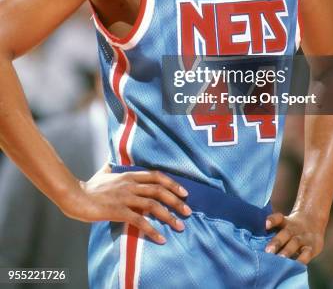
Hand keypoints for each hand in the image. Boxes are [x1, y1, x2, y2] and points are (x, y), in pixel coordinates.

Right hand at [61, 166, 191, 243]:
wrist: (75, 197)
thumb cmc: (89, 187)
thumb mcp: (103, 173)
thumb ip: (110, 168)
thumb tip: (110, 163)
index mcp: (129, 175)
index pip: (156, 176)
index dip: (172, 184)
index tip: (184, 193)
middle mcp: (130, 184)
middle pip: (159, 190)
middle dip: (176, 201)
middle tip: (188, 211)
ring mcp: (125, 197)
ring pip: (153, 205)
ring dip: (169, 216)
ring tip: (180, 226)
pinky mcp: (119, 211)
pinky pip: (140, 221)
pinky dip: (152, 230)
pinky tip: (161, 238)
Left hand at [265, 211, 324, 263]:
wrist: (312, 222)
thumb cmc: (291, 227)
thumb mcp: (283, 224)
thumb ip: (272, 230)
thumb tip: (253, 240)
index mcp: (285, 222)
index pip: (278, 218)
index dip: (272, 220)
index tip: (265, 225)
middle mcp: (294, 228)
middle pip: (285, 233)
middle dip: (276, 242)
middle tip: (268, 251)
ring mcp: (303, 237)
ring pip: (294, 243)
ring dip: (287, 251)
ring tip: (280, 259)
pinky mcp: (312, 247)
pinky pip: (307, 254)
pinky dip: (301, 260)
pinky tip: (295, 266)